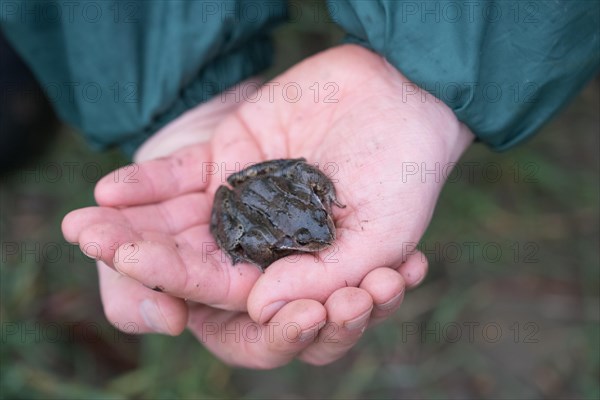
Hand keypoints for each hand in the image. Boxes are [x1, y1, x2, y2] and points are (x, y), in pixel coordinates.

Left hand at [63, 44, 472, 366]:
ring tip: (82, 225)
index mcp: (293, 271)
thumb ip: (322, 276)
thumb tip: (259, 309)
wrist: (405, 98)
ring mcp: (243, 197)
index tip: (139, 266)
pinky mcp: (234, 155)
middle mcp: (261, 239)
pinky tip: (111, 188)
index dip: (185, 281)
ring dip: (131, 221)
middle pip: (194, 255)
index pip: (232, 290)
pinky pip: (185, 172)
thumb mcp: (378, 236)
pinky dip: (151, 181)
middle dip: (143, 254)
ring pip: (180, 218)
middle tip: (93, 243)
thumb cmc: (405, 174)